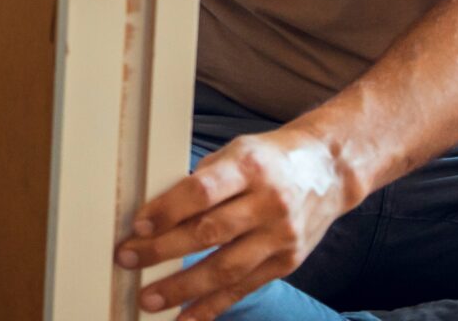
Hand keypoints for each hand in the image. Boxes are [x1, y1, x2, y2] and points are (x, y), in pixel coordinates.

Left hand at [115, 124, 358, 319]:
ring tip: (149, 299)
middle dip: (163, 250)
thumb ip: (203, 181)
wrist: (330, 170)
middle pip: (209, 233)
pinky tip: (186, 318)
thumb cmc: (270, 159)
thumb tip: (157, 213)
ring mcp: (280, 236)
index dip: (167, 210)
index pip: (201, 192)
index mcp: (249, 167)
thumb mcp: (237, 152)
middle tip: (128, 259)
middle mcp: (268, 203)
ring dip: (182, 288)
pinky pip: (244, 288)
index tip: (138, 225)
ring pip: (226, 268)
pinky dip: (213, 306)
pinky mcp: (287, 262)